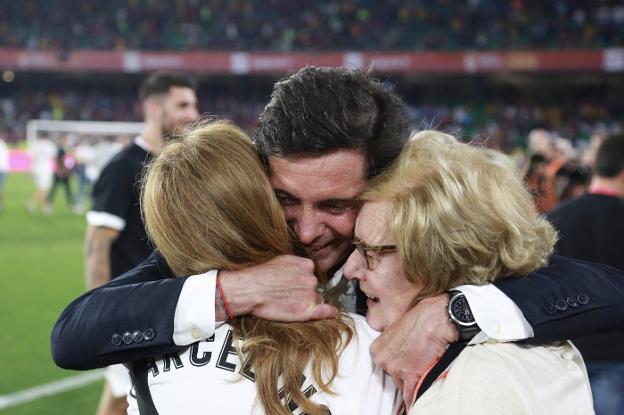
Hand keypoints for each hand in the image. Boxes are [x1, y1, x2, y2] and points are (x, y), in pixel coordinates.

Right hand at [218, 255, 339, 320]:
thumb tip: (302, 268)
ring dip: (306, 302)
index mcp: (306, 265)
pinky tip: (333, 312)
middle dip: (304, 292)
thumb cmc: (260, 274)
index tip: (294, 285)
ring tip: (287, 304)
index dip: (302, 281)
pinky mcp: (306, 311)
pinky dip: (330, 312)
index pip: (311, 274)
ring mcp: (310, 295)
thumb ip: (296, 264)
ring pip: (314, 300)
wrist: (249, 289)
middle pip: (314, 288)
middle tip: (287, 295)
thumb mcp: (280, 260)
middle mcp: (312, 279)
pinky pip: (324, 312)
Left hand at [370, 294, 458, 403]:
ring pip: (402, 386)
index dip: (397, 365)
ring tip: (423, 373)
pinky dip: (415, 397)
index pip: (384, 365)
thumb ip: (395, 344)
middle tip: (416, 366)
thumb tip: (401, 353)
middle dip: (404, 374)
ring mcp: (396, 370)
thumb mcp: (399, 327)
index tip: (404, 366)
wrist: (437, 319)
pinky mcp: (411, 377)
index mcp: (378, 348)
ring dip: (412, 383)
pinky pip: (411, 396)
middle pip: (392, 376)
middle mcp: (384, 360)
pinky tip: (419, 396)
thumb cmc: (422, 317)